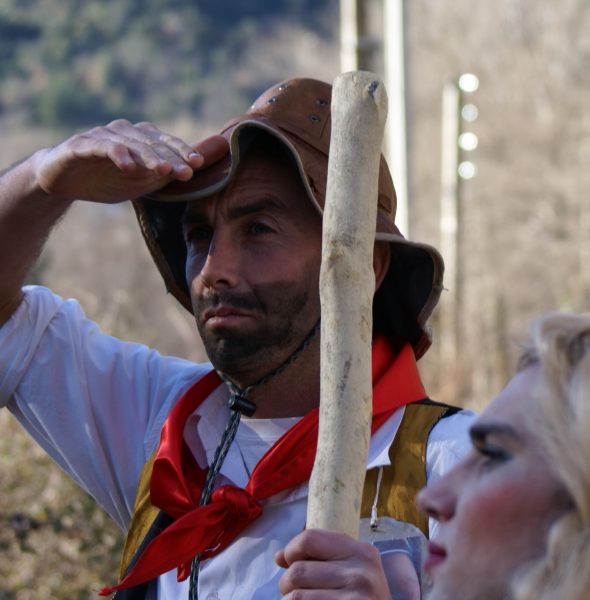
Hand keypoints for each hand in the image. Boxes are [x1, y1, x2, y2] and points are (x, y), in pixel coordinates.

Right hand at [32, 120, 227, 202]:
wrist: (64, 181)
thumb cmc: (108, 179)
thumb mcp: (141, 181)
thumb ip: (164, 174)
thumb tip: (193, 170)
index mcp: (141, 139)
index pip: (167, 144)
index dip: (183, 152)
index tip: (198, 164)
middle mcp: (125, 132)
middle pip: (152, 143)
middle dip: (171, 157)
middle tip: (186, 172)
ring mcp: (103, 136)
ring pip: (131, 144)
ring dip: (149, 156)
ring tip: (163, 170)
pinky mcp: (82, 144)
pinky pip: (103, 147)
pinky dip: (118, 154)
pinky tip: (129, 166)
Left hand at [276, 528, 401, 598]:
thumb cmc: (363, 598)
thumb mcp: (352, 571)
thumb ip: (318, 559)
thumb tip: (279, 556)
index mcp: (361, 552)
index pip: (309, 538)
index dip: (291, 551)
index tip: (291, 563)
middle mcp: (361, 573)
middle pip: (297, 571)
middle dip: (286, 583)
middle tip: (294, 591)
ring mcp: (355, 599)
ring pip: (295, 597)